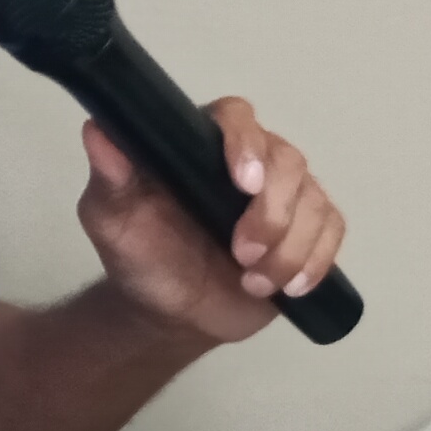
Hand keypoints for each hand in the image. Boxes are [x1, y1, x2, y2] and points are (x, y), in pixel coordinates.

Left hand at [74, 97, 346, 345]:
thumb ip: (110, 177)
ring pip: (315, 201)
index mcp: (204, 144)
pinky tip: (289, 287)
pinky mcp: (309, 231)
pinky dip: (317, 261)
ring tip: (254, 281)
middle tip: (242, 252)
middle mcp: (253, 161)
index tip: (242, 183)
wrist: (171, 312)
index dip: (247, 145)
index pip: (238, 118)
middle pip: (289, 161)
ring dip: (291, 247)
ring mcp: (287, 196)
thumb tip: (97, 130)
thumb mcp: (112, 219)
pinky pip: (333, 232)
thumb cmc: (142, 256)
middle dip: (272, 212)